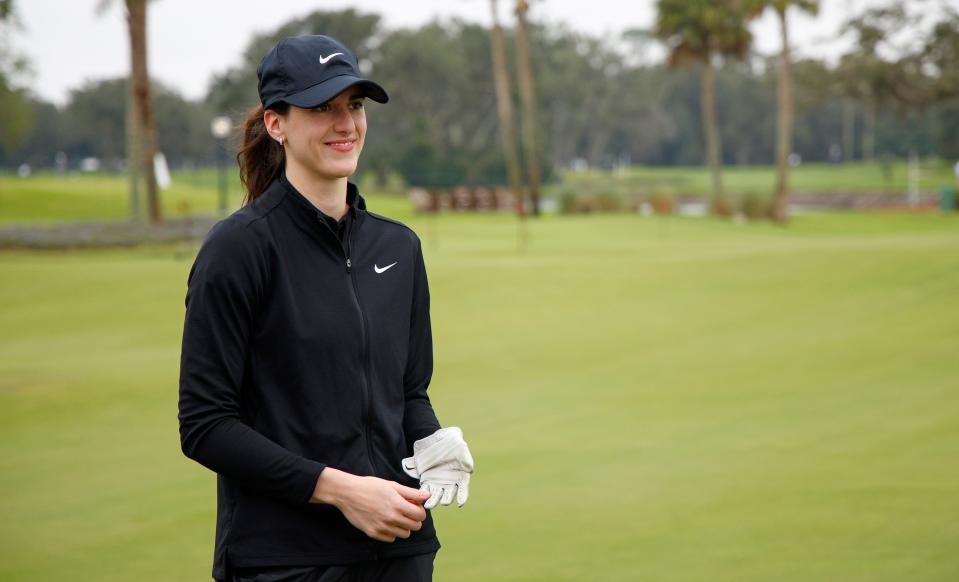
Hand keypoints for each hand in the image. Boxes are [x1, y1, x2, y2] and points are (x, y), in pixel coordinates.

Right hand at [311, 468, 430, 541]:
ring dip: (404, 526)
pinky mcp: (373, 533)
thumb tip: (428, 495)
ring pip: (404, 534)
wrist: (348, 493)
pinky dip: (392, 532)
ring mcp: (382, 527)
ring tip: (396, 517)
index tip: (414, 506)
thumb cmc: (370, 486)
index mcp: (398, 505)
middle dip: (414, 519)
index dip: (420, 511)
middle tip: (406, 511)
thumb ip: (411, 492)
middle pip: (415, 527)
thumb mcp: (392, 485)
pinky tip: (386, 522)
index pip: (420, 516)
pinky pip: (391, 538)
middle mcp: (391, 518)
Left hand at [402, 427, 473, 508]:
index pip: (463, 490)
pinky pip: (425, 489)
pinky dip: (423, 494)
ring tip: (429, 504)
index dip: (462, 497)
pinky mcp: (426, 479)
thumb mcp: (461, 447)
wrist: (439, 437)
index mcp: (460, 477)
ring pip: (436, 495)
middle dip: (446, 500)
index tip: (460, 503)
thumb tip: (469, 468)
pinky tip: (422, 497)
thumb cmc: (454, 442)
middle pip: (448, 495)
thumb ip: (466, 458)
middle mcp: (449, 482)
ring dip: (433, 501)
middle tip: (443, 502)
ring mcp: (437, 482)